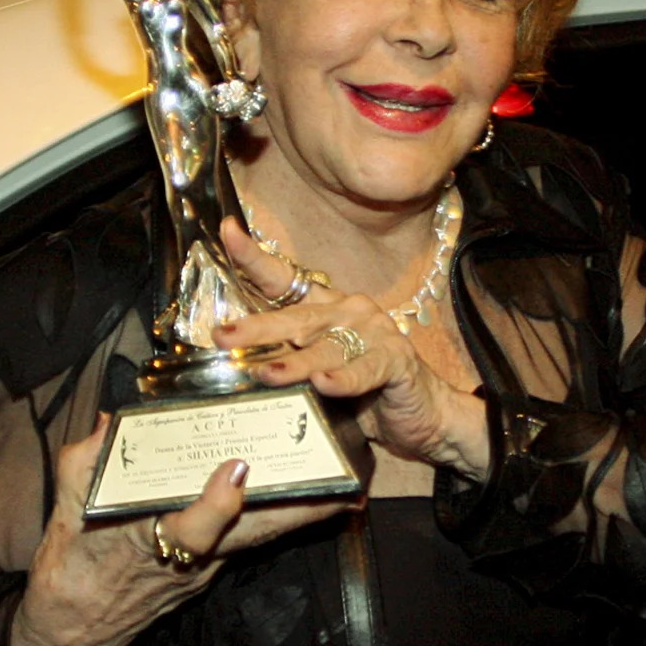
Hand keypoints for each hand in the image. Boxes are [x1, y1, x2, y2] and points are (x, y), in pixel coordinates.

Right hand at [10, 414, 356, 645]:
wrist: (70, 628)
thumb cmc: (68, 564)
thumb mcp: (63, 509)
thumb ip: (86, 462)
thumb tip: (111, 421)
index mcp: (144, 542)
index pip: (189, 528)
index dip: (216, 502)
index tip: (238, 470)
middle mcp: (184, 559)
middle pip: (250, 535)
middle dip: (297, 513)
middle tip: (342, 488)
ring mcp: (201, 568)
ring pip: (259, 538)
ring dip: (304, 516)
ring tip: (349, 492)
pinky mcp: (209, 568)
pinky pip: (252, 540)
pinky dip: (281, 520)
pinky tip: (313, 503)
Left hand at [216, 218, 489, 480]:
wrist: (421, 413)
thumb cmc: (362, 391)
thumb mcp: (316, 376)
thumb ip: (285, 365)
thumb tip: (234, 370)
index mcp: (325, 308)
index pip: (284, 281)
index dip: (255, 258)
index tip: (227, 231)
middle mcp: (349, 312)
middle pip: (298, 317)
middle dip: (258, 327)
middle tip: (224, 336)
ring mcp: (375, 333)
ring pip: (326, 346)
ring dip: (295, 362)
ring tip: (265, 373)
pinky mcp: (396, 361)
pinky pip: (365, 369)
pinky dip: (344, 379)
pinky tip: (324, 385)